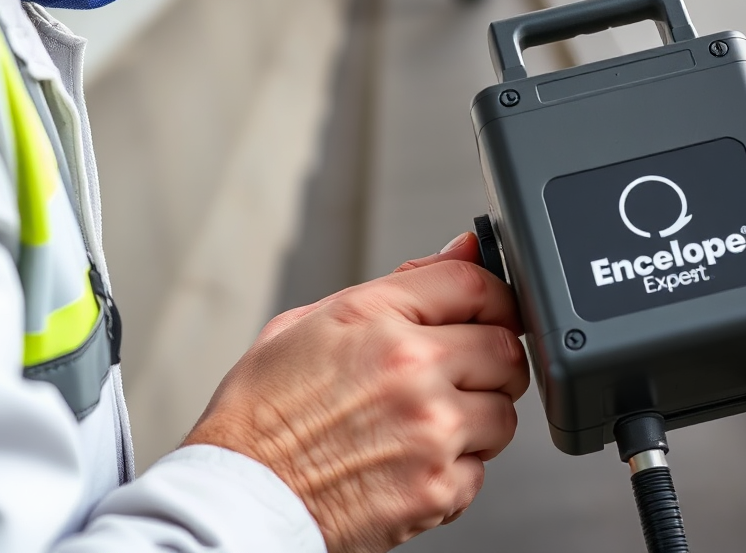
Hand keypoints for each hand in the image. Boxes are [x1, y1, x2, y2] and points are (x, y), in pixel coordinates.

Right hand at [182, 232, 528, 552]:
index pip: (474, 284)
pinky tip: (412, 458)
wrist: (240, 493)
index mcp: (376, 318)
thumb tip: (459, 253)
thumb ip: (399, 284)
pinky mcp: (437, 489)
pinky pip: (481, 470)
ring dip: (477, 415)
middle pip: (505, 348)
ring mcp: (430, 431)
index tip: (488, 309)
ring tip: (427, 420)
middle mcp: (411, 369)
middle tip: (461, 370)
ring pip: (503, 413)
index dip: (491, 295)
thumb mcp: (312, 320)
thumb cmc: (263, 410)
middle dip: (490, 358)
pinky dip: (456, 467)